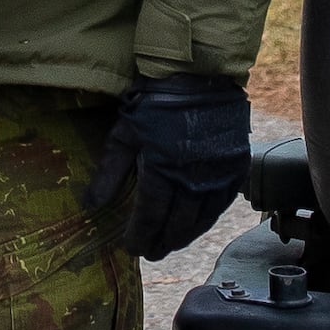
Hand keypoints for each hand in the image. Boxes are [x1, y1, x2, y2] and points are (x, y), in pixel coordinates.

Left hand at [85, 72, 250, 258]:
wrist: (198, 75)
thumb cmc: (154, 102)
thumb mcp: (124, 133)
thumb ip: (109, 172)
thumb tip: (91, 205)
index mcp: (163, 168)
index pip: (151, 215)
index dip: (140, 235)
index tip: (130, 248)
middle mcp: (194, 177)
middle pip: (177, 224)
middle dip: (161, 242)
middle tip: (150, 253)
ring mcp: (219, 174)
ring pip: (202, 219)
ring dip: (184, 236)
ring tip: (170, 244)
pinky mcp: (237, 167)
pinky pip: (222, 204)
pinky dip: (207, 219)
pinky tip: (196, 225)